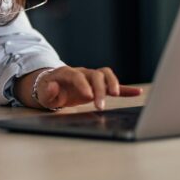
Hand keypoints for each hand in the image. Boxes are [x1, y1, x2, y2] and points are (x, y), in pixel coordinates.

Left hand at [27, 66, 142, 110]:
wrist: (52, 87)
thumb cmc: (47, 90)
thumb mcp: (42, 93)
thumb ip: (47, 91)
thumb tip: (54, 87)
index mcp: (67, 73)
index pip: (77, 76)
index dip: (83, 84)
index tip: (88, 96)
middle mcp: (82, 72)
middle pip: (95, 75)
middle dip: (99, 89)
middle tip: (100, 106)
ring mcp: (91, 78)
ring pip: (105, 74)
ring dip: (112, 84)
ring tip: (115, 95)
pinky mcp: (98, 86)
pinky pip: (113, 85)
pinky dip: (125, 89)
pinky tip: (137, 92)